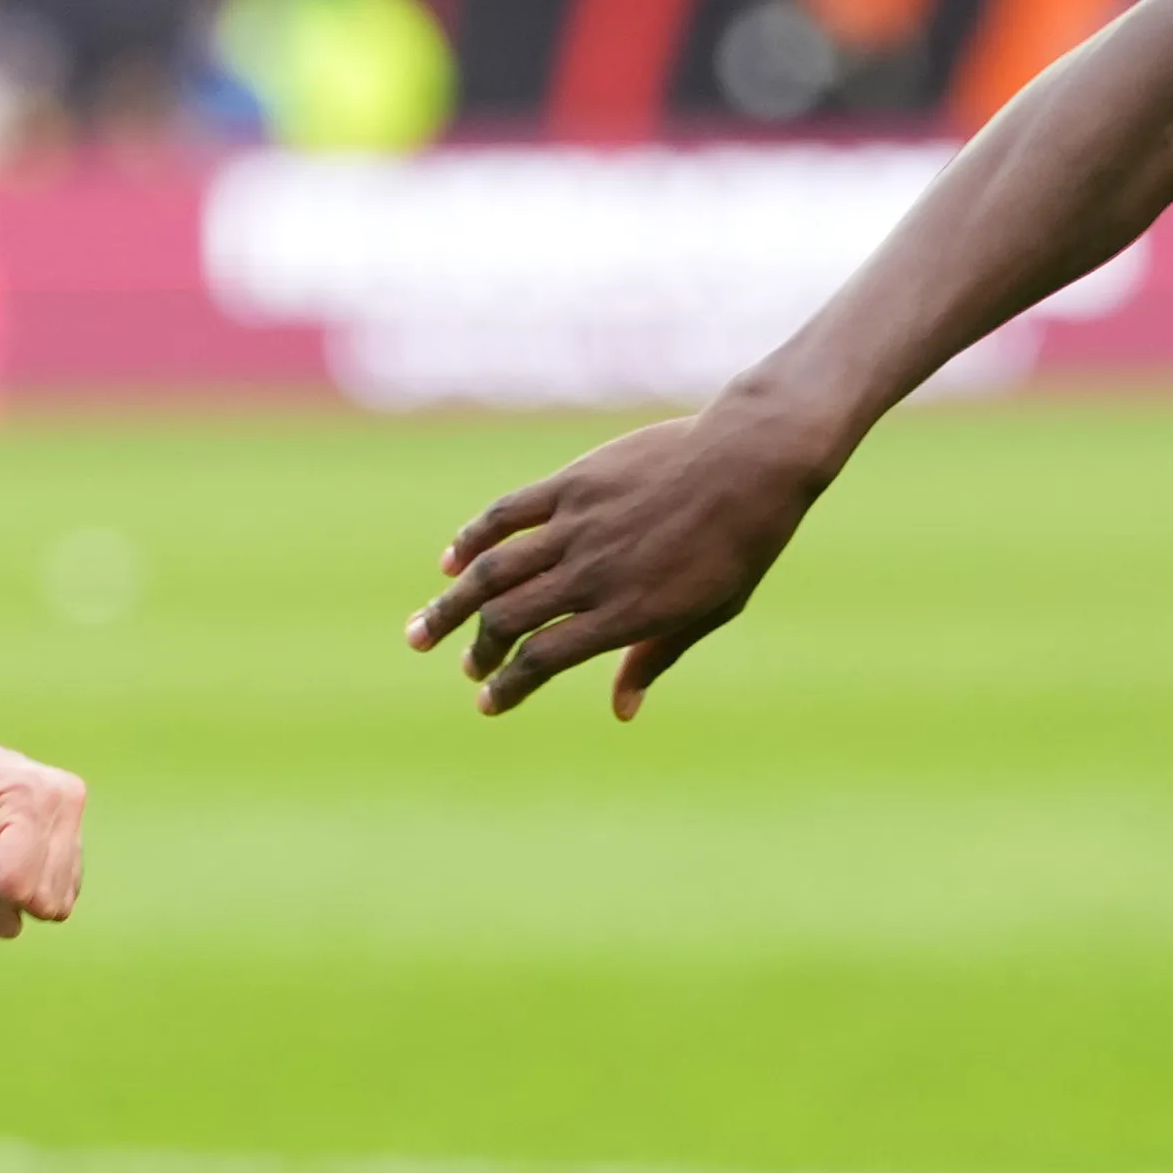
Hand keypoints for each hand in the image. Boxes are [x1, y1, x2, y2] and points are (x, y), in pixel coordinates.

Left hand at [0, 725, 86, 935]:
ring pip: (53, 900)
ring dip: (8, 885)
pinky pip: (54, 890)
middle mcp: (65, 801)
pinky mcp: (68, 831)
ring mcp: (72, 816)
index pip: (15, 883)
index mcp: (32, 794)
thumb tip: (9, 928)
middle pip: (42, 899)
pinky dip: (20, 882)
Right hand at [409, 396, 837, 716]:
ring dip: (452, 604)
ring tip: (423, 630)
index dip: (508, 686)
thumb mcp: (709, 612)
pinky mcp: (572, 484)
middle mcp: (592, 574)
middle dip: (475, 650)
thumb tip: (621, 711)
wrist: (749, 461)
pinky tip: (450, 559)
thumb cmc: (740, 543)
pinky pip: (507, 513)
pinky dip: (472, 537)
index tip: (488, 702)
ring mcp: (577, 526)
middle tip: (460, 665)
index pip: (544, 660)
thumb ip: (655, 658)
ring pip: (493, 571)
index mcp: (626, 614)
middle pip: (508, 620)